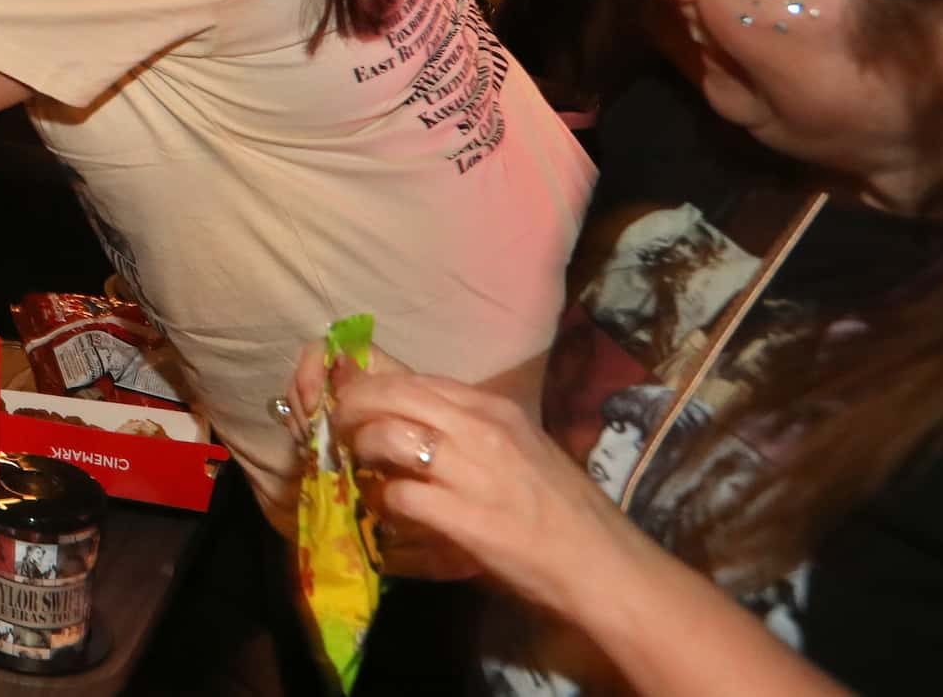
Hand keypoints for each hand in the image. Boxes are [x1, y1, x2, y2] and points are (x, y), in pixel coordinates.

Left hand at [327, 369, 640, 612]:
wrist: (603, 565)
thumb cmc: (564, 511)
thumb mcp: (520, 448)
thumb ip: (470, 430)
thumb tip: (415, 423)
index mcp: (492, 408)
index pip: (412, 377)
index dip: (371, 387)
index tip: (352, 402)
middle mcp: (478, 427)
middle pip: (388, 395)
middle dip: (351, 409)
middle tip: (339, 432)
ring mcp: (469, 470)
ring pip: (384, 437)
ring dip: (361, 455)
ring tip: (362, 474)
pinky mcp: (461, 516)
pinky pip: (398, 497)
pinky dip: (383, 505)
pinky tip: (388, 515)